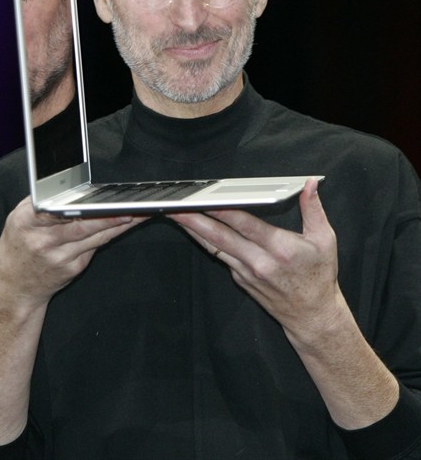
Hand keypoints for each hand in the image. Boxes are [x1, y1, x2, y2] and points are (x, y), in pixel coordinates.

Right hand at [0, 197, 145, 307]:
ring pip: (95, 238)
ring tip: (138, 213)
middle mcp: (43, 242)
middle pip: (82, 227)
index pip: (55, 211)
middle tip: (131, 207)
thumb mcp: (19, 220)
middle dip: (109, 217)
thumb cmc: (18, 246)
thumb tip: (72, 189)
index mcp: (26, 222)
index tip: (97, 201)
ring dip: (118, 225)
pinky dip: (110, 235)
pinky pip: (95, 247)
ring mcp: (59, 258)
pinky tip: (124, 226)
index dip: (78, 207)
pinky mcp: (72, 269)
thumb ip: (42, 204)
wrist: (13, 288)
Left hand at [169, 179, 339, 341]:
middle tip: (175, 207)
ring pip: (214, 248)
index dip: (222, 210)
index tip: (206, 199)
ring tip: (177, 215)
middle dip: (194, 221)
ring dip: (194, 231)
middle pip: (219, 237)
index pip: (244, 224)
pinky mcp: (240, 279)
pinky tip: (196, 229)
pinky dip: (207, 242)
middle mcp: (258, 262)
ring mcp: (246, 273)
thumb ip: (314, 209)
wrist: (311, 316)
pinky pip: (220, 257)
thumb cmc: (319, 276)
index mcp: (279, 248)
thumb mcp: (325, 240)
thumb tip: (309, 184)